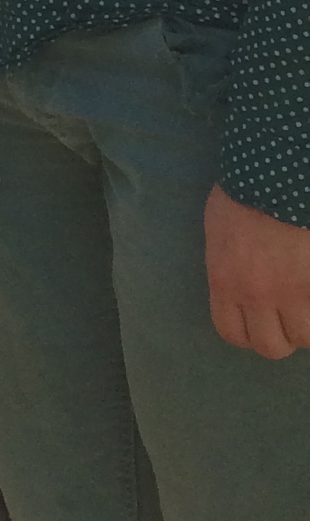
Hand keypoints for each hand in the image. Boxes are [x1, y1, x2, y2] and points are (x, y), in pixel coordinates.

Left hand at [205, 182, 309, 354]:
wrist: (276, 174)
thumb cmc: (243, 193)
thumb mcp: (219, 231)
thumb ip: (226, 264)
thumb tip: (236, 283)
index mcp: (225, 281)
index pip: (232, 333)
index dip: (248, 331)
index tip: (258, 321)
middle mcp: (257, 295)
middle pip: (270, 346)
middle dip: (279, 335)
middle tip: (286, 316)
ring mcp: (293, 293)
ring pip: (303, 336)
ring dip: (304, 322)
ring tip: (303, 300)